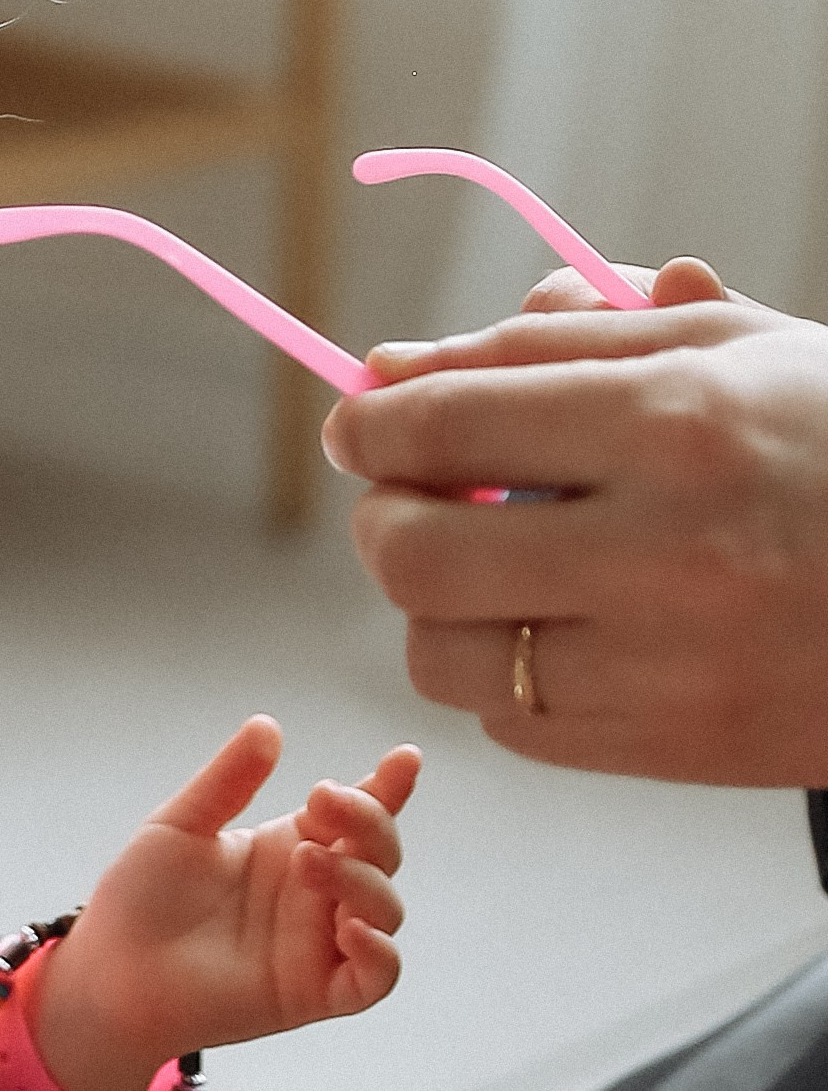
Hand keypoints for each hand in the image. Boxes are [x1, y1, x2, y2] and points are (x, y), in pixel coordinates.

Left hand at [30, 719, 419, 1090]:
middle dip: (370, 822)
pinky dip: (379, 954)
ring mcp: (319, 944)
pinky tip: (351, 930)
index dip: (387, 787)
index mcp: (294, 845)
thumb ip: (228, 780)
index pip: (357, 813)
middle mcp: (316, 893)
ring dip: (361, 879)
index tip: (404, 758)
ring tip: (307, 860)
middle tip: (322, 802)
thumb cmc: (142, 898)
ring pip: (385, 909)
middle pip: (381, 854)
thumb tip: (268, 725)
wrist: (111, 971)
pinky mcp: (314, 993)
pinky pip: (375, 979)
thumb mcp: (181, 825)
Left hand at [323, 263, 827, 781]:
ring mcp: (671, 665)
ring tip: (494, 566)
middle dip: (385, 520)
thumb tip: (395, 367)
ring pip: (446, 654)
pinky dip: (507, 676)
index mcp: (677, 423)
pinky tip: (563, 629)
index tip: (361, 426)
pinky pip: (514, 723)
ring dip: (438, 606)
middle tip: (413, 499)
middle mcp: (664, 550)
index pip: (440, 426)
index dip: (370, 426)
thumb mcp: (728, 351)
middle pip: (412, 554)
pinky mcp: (680, 747)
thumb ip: (559, 343)